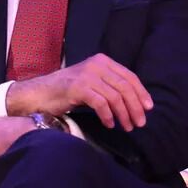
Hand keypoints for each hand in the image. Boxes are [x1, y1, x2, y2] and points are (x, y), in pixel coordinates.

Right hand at [6, 53, 152, 131]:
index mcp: (103, 61)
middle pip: (125, 86)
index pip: (129, 76)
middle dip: (135, 106)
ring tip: (127, 127)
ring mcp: (87, 75)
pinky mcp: (78, 88)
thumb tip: (134, 102)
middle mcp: (96, 64)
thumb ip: (110, 85)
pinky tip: (110, 125)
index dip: (141, 92)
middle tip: (140, 123)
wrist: (38, 94)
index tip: (148, 108)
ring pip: (115, 96)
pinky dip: (108, 116)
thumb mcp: (91, 82)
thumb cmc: (66, 91)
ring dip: (124, 114)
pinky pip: (101, 103)